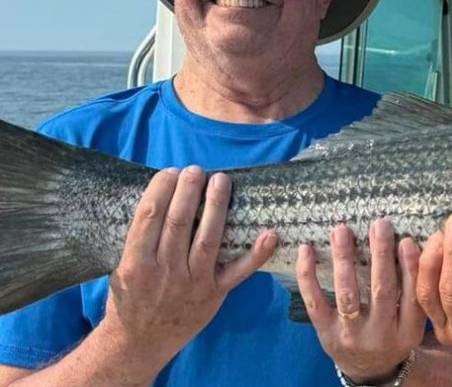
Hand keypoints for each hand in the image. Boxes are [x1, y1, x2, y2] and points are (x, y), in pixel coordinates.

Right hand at [103, 166, 276, 354]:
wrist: (142, 341)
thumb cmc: (131, 299)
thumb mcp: (122, 269)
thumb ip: (139, 241)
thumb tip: (159, 200)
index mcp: (135, 263)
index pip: (149, 217)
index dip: (161, 190)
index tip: (170, 172)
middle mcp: (165, 272)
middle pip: (179, 223)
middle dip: (189, 191)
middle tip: (196, 169)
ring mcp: (192, 283)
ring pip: (208, 239)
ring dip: (217, 207)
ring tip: (222, 181)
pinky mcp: (215, 293)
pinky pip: (238, 271)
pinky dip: (257, 254)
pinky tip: (270, 234)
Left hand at [296, 220, 424, 383]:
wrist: (367, 370)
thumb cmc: (392, 336)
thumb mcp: (411, 323)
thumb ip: (414, 292)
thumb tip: (412, 246)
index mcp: (407, 332)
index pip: (412, 296)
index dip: (410, 267)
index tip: (406, 240)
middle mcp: (380, 334)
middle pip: (382, 291)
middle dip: (380, 255)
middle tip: (379, 225)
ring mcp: (350, 334)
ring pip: (348, 294)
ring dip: (344, 259)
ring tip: (341, 231)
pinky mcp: (324, 331)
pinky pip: (315, 301)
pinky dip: (308, 275)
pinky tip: (307, 250)